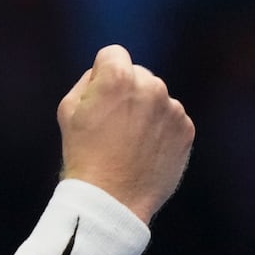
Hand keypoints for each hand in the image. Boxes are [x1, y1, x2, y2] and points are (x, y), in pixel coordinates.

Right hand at [56, 45, 193, 223]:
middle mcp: (150, 86)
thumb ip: (88, 81)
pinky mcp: (186, 129)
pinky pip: (171, 119)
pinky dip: (161, 131)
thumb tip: (105, 74)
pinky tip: (145, 151)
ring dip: (146, 111)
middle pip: (138, 74)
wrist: (111, 199)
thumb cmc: (83, 154)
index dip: (102, 74)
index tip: (100, 97)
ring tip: (129, 142)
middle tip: (113, 125)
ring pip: (156, 98)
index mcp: (118, 77)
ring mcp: (172, 108)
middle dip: (127, 91)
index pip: (113, 54)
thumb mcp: (69, 110)